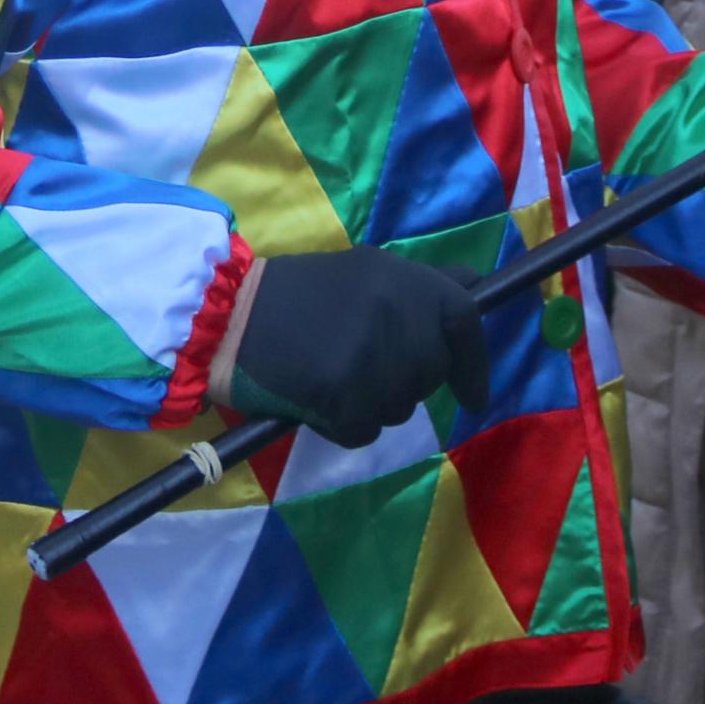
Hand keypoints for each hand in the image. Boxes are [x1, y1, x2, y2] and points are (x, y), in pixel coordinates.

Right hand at [211, 247, 483, 445]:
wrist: (227, 317)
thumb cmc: (296, 297)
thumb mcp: (364, 272)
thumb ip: (420, 286)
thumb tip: (477, 285)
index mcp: (401, 278)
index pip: (463, 317)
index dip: (474, 362)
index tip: (474, 396)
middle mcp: (394, 311)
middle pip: (429, 372)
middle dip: (405, 380)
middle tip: (362, 368)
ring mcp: (371, 354)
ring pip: (400, 407)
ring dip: (373, 404)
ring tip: (332, 377)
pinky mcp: (343, 393)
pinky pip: (364, 431)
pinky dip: (342, 426)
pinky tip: (316, 401)